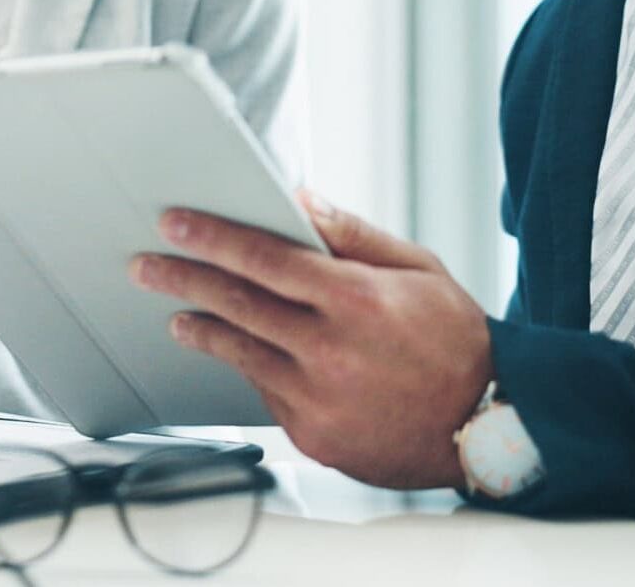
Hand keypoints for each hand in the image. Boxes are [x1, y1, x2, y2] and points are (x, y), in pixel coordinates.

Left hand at [129, 193, 491, 488]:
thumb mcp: (416, 267)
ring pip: (239, 352)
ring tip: (176, 309)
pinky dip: (246, 364)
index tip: (175, 223)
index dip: (212, 237)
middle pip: (236, 305)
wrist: (489, 427)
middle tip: (146, 264)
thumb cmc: (456, 340)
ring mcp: (318, 399)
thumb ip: (351, 233)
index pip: (264, 259)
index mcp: (355, 299)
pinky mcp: (313, 435)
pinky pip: (264, 391)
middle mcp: (330, 350)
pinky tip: (235, 348)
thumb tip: (299, 199)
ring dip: (200, 327)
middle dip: (182, 278)